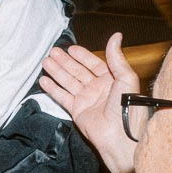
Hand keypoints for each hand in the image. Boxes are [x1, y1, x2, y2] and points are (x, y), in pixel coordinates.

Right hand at [39, 32, 140, 172]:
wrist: (120, 136)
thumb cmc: (127, 108)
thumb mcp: (126, 78)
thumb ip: (116, 57)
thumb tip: (116, 36)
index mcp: (111, 80)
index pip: (94, 64)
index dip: (82, 56)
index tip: (71, 48)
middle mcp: (98, 89)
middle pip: (78, 71)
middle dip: (65, 62)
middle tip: (53, 52)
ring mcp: (87, 100)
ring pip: (68, 82)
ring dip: (57, 72)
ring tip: (45, 62)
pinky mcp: (77, 111)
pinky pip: (63, 97)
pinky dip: (53, 89)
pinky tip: (44, 80)